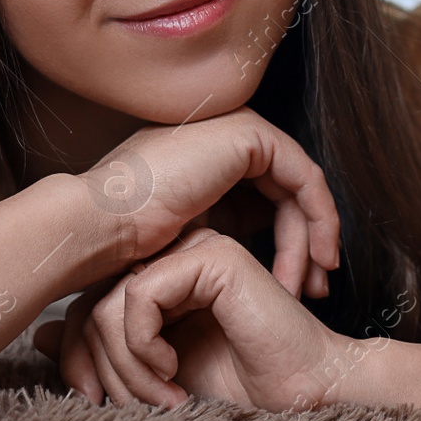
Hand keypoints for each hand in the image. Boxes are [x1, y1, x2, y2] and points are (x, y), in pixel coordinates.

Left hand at [36, 227, 371, 412]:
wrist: (299, 394)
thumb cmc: (237, 385)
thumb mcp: (151, 372)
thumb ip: (102, 349)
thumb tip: (38, 335)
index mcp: (163, 275)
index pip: (88, 303)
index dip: (78, 356)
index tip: (94, 400)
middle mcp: (174, 255)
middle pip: (90, 304)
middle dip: (103, 369)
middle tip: (135, 407)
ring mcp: (194, 249)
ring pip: (107, 302)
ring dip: (126, 367)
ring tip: (163, 397)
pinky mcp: (209, 256)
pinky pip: (137, 296)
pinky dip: (143, 345)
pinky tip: (174, 369)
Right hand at [78, 107, 338, 299]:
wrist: (100, 224)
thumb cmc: (127, 241)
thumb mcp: (188, 238)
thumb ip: (221, 229)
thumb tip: (256, 243)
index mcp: (209, 155)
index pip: (267, 197)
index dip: (287, 244)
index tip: (295, 290)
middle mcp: (225, 135)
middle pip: (287, 194)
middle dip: (306, 246)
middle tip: (315, 292)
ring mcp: (237, 128)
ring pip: (299, 190)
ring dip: (313, 240)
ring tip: (314, 286)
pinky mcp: (250, 135)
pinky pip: (305, 178)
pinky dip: (320, 219)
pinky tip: (317, 259)